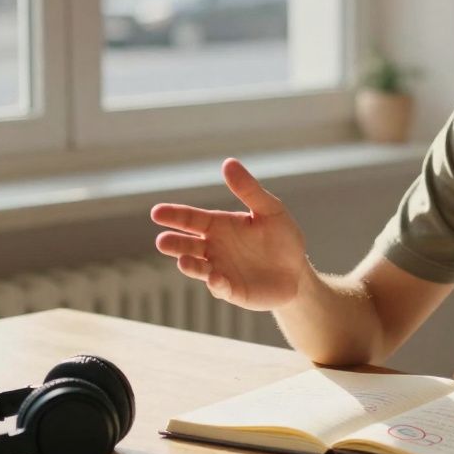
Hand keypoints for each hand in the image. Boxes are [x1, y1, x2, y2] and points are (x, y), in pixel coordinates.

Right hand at [151, 158, 307, 310]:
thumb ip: (249, 190)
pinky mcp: (232, 290)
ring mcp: (220, 270)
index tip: (157, 212)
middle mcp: (214, 249)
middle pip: (187, 245)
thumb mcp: (270, 209)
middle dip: (174, 244)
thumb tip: (228, 163)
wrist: (297, 271)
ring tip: (182, 261)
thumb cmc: (282, 237)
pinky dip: (216, 284)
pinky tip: (215, 278)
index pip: (191, 219)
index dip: (175, 216)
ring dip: (189, 265)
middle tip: (162, 241)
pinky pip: (220, 288)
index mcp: (219, 226)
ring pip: (198, 268)